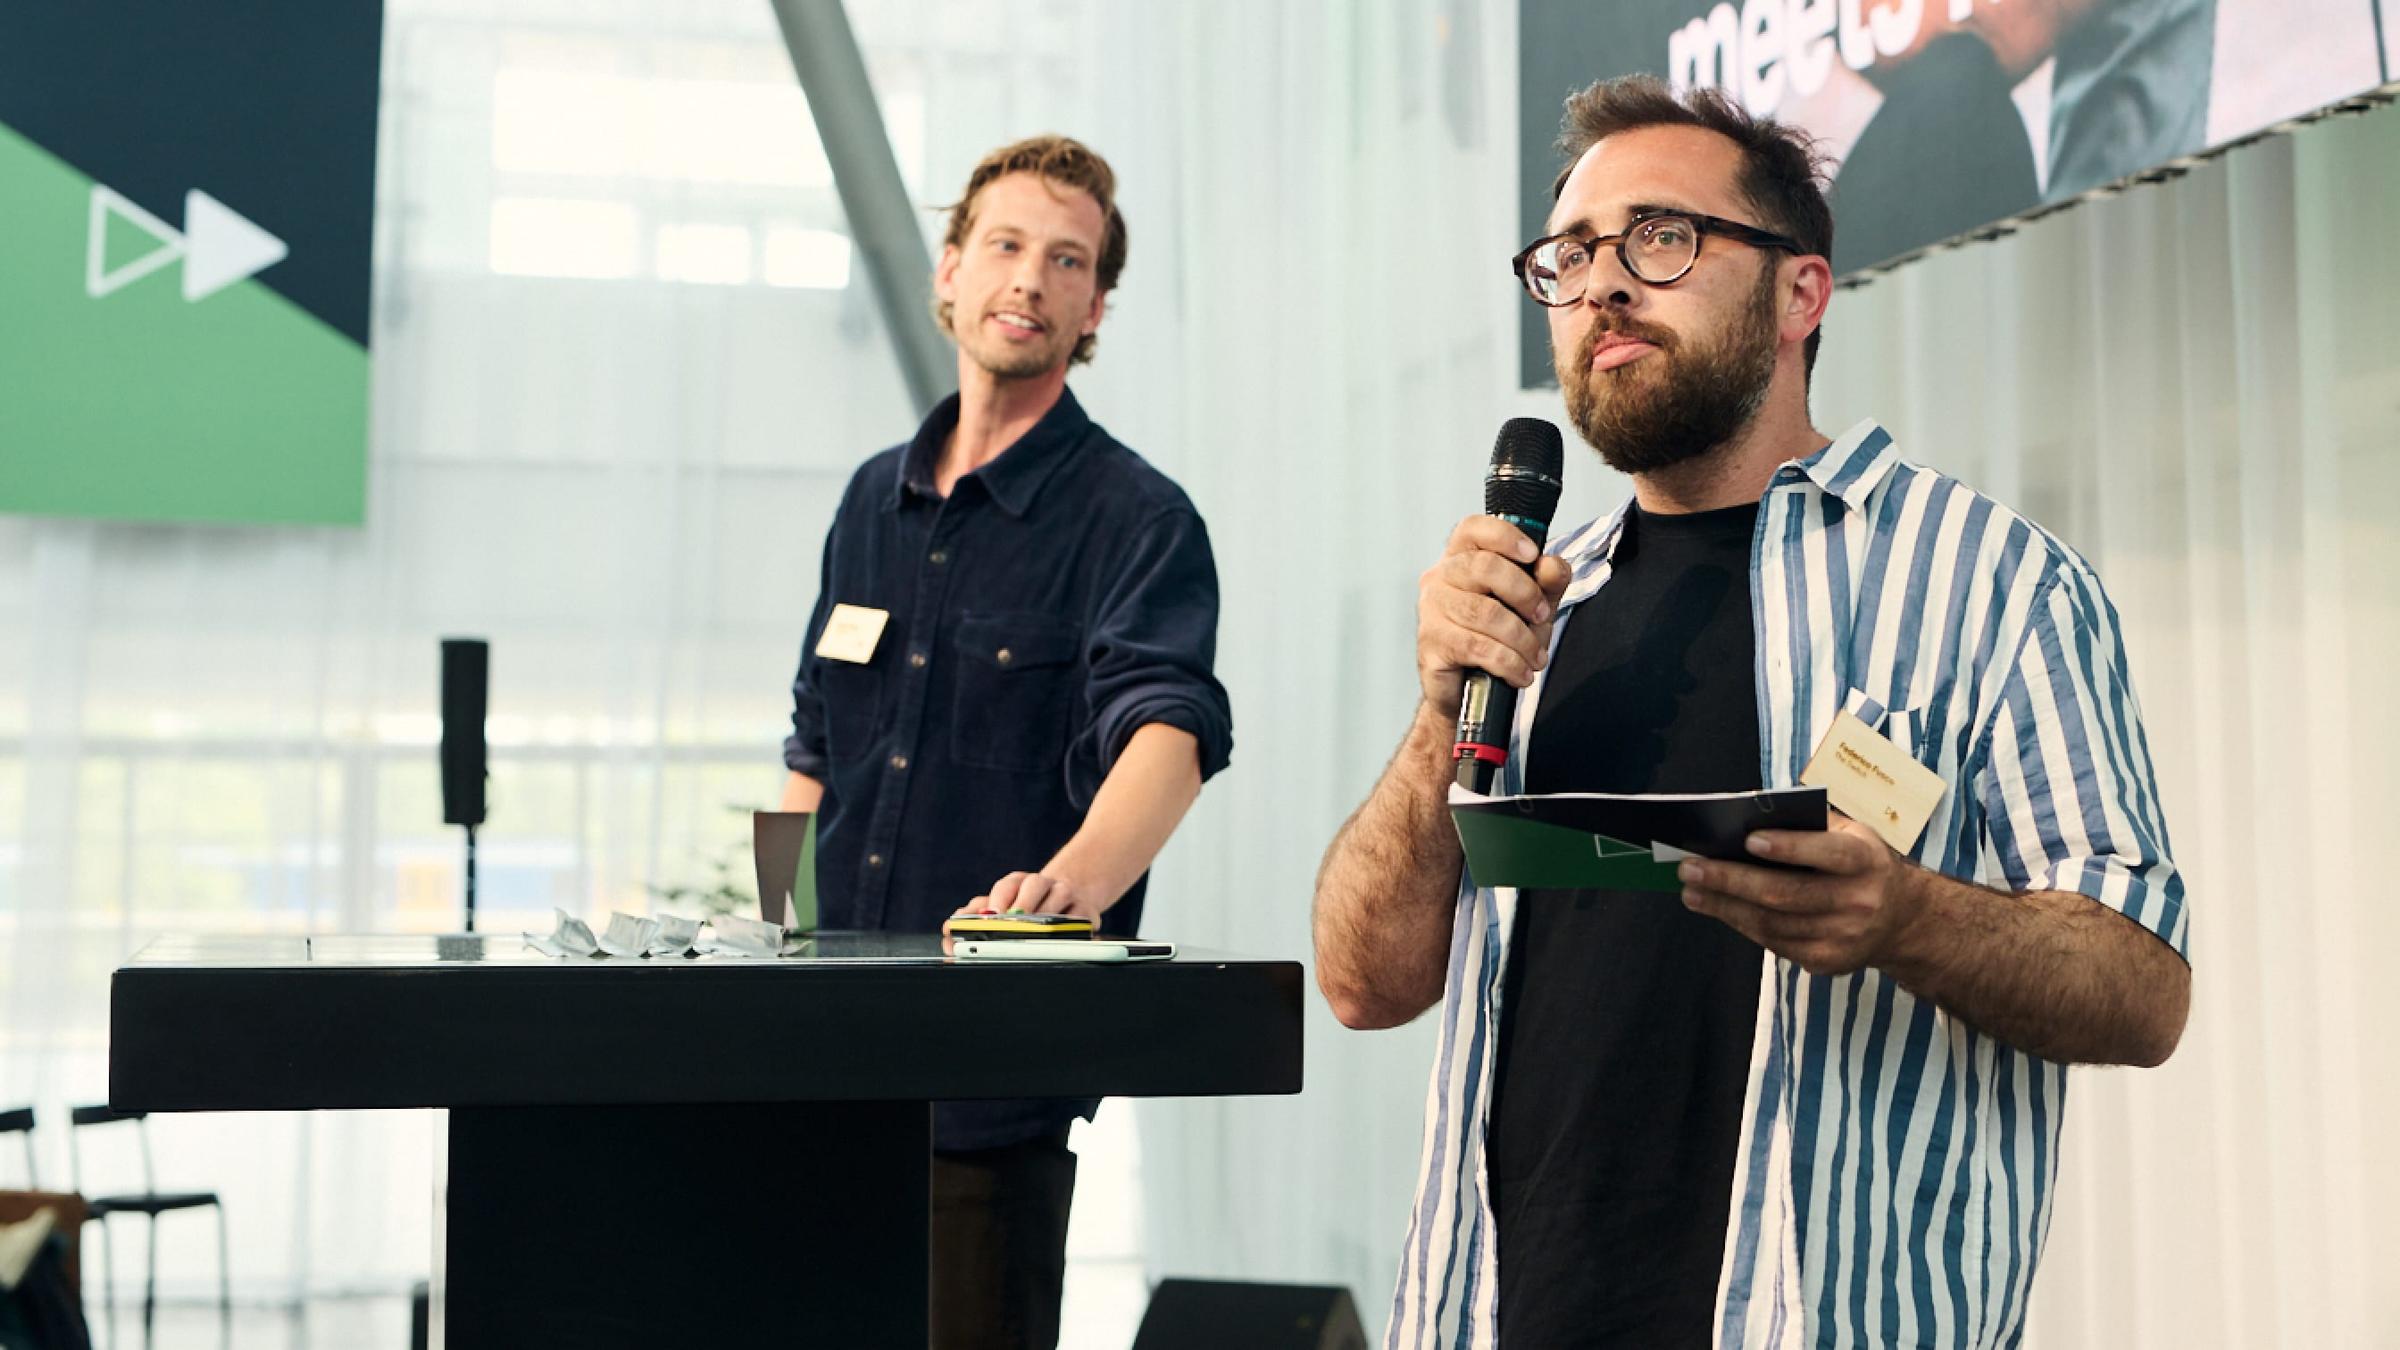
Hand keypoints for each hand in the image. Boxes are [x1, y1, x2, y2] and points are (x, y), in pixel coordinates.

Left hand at [943, 871, 1104, 932]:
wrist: (1072, 899)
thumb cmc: (1029, 909)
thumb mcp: (1001, 909)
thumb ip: (974, 917)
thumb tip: (949, 927)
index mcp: (1019, 883)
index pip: (1007, 885)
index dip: (998, 900)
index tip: (990, 916)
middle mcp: (1043, 884)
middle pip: (1033, 884)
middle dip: (1022, 903)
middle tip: (1011, 924)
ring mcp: (1067, 895)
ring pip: (1059, 893)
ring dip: (1047, 910)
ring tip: (1034, 930)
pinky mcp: (1088, 911)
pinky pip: (1083, 915)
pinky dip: (1074, 923)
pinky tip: (1064, 935)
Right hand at [1416, 516, 1572, 714]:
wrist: (1467, 694)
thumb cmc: (1494, 642)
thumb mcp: (1531, 608)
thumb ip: (1546, 583)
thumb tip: (1553, 565)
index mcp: (1461, 559)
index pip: (1473, 529)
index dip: (1504, 536)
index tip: (1533, 555)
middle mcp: (1440, 578)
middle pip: (1483, 567)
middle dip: (1524, 593)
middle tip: (1541, 617)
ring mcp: (1431, 611)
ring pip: (1484, 613)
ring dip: (1521, 638)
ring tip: (1535, 657)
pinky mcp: (1430, 644)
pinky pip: (1477, 647)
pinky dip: (1508, 662)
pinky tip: (1519, 672)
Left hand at [1676, 812, 1923, 976]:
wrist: (1903, 919)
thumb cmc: (1860, 864)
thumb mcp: (1851, 834)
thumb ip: (1809, 824)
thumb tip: (1747, 814)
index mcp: (1865, 860)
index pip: (1827, 853)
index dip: (1789, 847)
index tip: (1748, 840)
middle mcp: (1859, 901)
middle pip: (1786, 894)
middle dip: (1731, 880)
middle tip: (1690, 867)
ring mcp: (1844, 937)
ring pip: (1772, 923)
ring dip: (1724, 906)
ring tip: (1691, 890)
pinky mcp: (1828, 961)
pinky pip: (1775, 943)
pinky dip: (1742, 924)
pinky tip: (1718, 908)